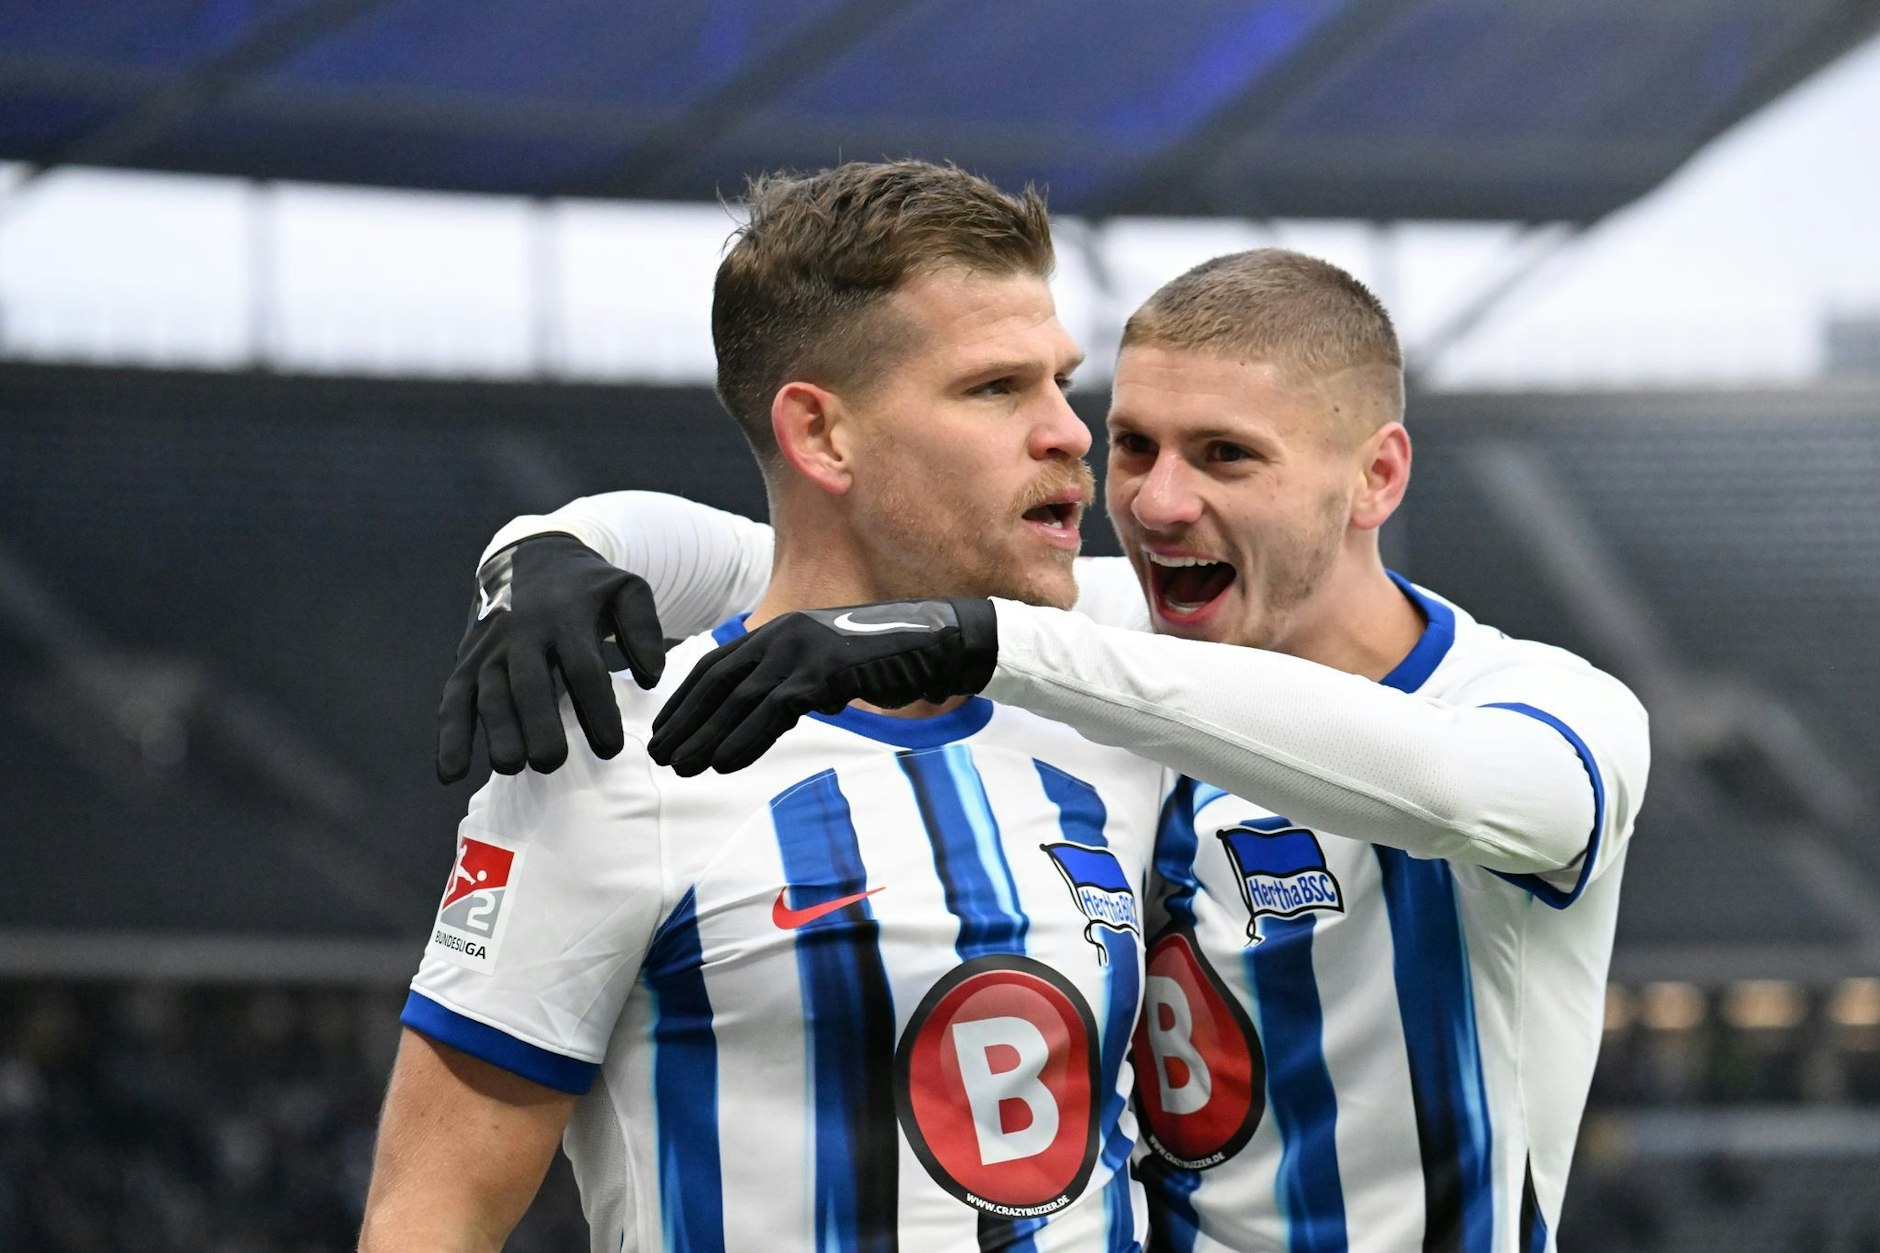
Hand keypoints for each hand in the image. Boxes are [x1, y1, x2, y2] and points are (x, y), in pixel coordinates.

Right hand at [437, 534, 665, 781]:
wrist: (531, 555)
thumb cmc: (587, 588)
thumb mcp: (626, 590)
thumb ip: (644, 629)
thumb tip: (652, 678)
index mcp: (566, 619)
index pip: (583, 669)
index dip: (597, 710)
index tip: (612, 748)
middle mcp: (523, 634)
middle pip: (529, 685)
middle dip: (538, 725)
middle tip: (552, 761)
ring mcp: (490, 649)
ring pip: (489, 694)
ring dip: (496, 732)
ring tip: (511, 766)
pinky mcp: (466, 663)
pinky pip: (453, 701)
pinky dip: (450, 738)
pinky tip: (451, 774)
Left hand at [647, 598, 997, 775]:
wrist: (936, 643)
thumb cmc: (884, 660)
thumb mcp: (828, 669)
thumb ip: (795, 685)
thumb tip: (766, 714)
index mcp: (779, 632)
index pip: (717, 666)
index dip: (687, 701)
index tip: (666, 731)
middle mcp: (783, 635)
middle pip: (718, 682)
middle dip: (686, 721)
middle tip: (660, 755)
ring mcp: (803, 651)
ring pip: (739, 699)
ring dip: (706, 736)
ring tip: (682, 767)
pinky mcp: (824, 671)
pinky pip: (774, 710)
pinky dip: (745, 739)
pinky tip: (724, 763)